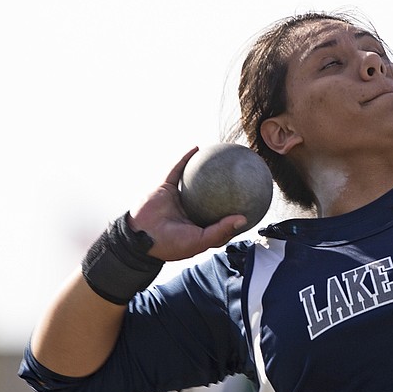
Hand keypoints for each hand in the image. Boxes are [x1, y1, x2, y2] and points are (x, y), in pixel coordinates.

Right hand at [129, 148, 249, 260]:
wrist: (141, 237)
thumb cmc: (172, 243)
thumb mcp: (201, 240)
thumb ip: (221, 230)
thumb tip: (244, 219)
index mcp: (199, 224)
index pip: (220, 217)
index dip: (234, 211)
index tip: (251, 203)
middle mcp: (190, 210)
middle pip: (210, 196)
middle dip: (224, 186)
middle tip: (240, 177)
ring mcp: (178, 198)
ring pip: (194, 180)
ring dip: (205, 168)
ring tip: (221, 157)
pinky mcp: (166, 187)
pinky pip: (177, 170)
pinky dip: (185, 158)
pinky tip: (197, 148)